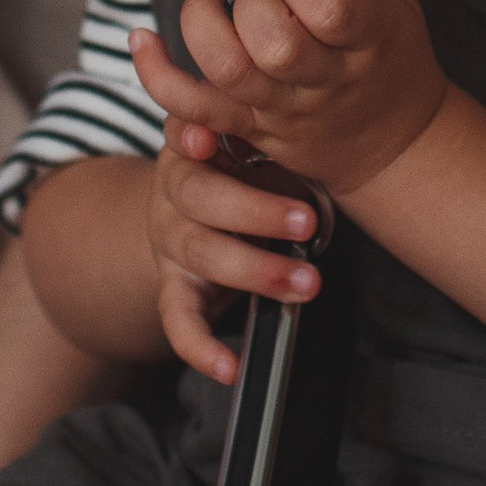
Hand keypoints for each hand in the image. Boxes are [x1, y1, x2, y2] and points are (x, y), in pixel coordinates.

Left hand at [128, 0, 447, 205]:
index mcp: (368, 40)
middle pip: (274, 44)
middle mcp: (325, 79)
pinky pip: (192, 108)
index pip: (330, 9)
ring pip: (228, 72)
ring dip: (201, 23)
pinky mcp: (250, 126)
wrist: (394, 142)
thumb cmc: (391, 60)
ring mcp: (284, 107)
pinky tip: (143, 41)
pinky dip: (157, 75)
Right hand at [143, 134, 334, 380]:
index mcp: (192, 144)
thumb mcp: (251, 140)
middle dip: (254, 213)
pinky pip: (178, 318)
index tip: (206, 139)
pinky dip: (201, 347)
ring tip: (305, 285)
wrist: (195, 210)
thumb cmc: (242, 168)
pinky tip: (228, 367)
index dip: (192, 135)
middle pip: (199, 197)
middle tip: (306, 223)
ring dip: (256, 272)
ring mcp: (171, 240)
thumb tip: (314, 118)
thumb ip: (267, 133)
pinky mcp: (174, 285)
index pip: (187, 133)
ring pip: (201, 254)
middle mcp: (174, 190)